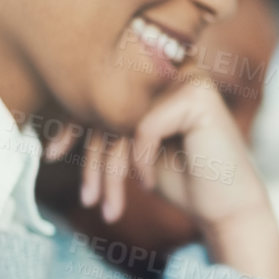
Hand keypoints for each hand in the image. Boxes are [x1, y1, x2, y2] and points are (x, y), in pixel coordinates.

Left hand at [43, 68, 278, 278]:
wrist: (226, 210)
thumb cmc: (183, 181)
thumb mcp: (134, 149)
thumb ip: (110, 122)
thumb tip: (58, 108)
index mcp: (159, 77)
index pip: (103, 91)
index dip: (72, 124)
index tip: (52, 154)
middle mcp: (174, 68)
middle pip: (110, 105)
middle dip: (91, 158)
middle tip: (87, 198)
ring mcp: (188, 76)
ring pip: (123, 118)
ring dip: (109, 169)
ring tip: (105, 204)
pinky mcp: (198, 94)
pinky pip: (143, 126)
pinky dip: (139, 161)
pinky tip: (147, 183)